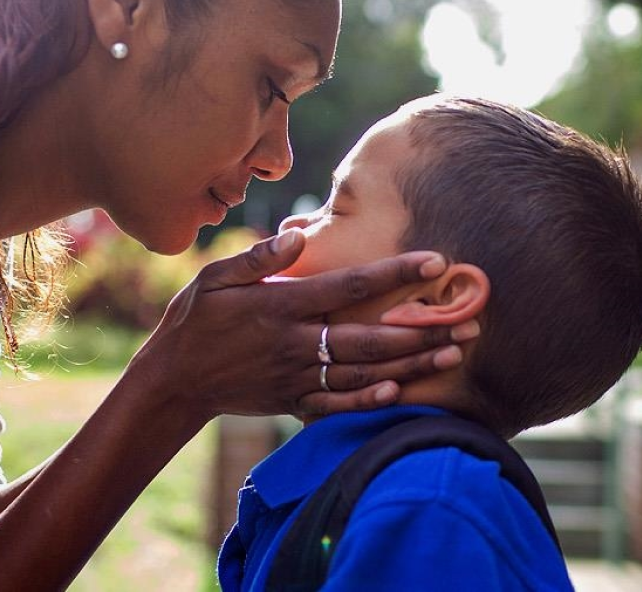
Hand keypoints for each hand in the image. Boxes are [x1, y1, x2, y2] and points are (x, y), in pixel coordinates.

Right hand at [136, 230, 472, 419]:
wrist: (173, 382)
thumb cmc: (195, 321)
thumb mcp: (214, 278)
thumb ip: (257, 258)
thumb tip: (297, 237)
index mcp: (281, 305)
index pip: (349, 285)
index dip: (395, 273)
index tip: (435, 260)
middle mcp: (295, 343)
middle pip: (370, 336)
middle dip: (421, 328)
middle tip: (468, 321)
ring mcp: (296, 376)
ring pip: (363, 371)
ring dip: (411, 363)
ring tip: (453, 353)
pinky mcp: (292, 401)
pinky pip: (338, 404)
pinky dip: (370, 399)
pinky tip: (401, 390)